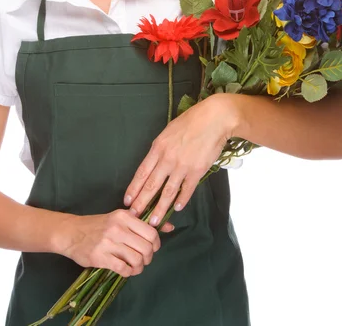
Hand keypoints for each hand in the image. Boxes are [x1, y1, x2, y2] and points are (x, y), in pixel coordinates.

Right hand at [54, 209, 175, 276]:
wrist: (71, 233)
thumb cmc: (98, 225)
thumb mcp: (120, 218)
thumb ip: (142, 223)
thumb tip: (170, 227)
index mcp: (124, 216)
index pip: (151, 232)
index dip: (156, 244)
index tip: (152, 248)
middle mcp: (118, 228)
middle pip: (146, 248)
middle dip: (149, 257)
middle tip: (144, 259)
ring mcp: (108, 243)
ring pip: (136, 259)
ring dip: (139, 267)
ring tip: (136, 266)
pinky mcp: (100, 257)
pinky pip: (123, 268)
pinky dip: (129, 272)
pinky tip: (126, 270)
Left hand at [123, 94, 239, 226]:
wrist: (214, 119)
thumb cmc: (191, 121)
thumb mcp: (169, 131)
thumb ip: (161, 148)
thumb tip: (155, 162)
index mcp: (158, 148)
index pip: (142, 172)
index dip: (134, 188)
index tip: (127, 200)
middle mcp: (167, 159)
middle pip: (151, 185)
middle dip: (141, 203)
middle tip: (134, 216)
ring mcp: (182, 166)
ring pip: (167, 192)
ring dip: (159, 208)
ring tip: (154, 222)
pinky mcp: (197, 171)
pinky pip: (187, 189)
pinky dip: (181, 200)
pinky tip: (177, 208)